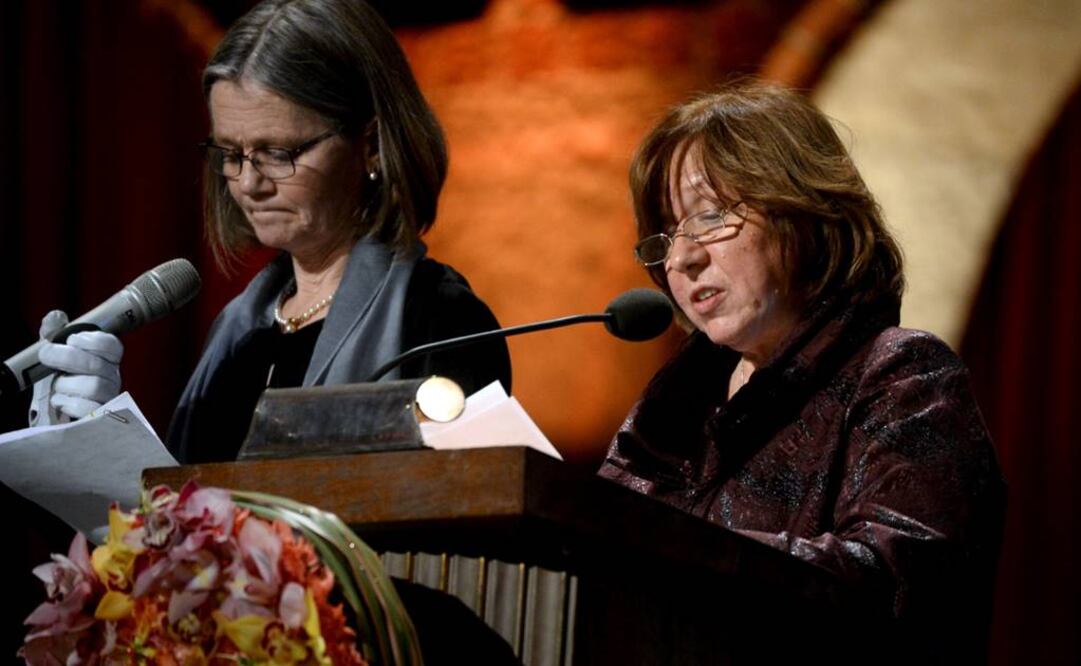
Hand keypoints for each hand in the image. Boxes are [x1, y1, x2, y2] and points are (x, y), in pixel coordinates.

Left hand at [29, 310, 123, 424]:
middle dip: (67, 357)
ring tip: (57, 386)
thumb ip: (54, 334)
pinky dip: (68, 403)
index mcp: (105, 361)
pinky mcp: (98, 418)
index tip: (72, 339)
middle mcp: (112, 378)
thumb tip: (55, 317)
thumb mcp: (54, 356)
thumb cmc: (60, 384)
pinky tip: (60, 402)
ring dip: (65, 384)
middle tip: (47, 355)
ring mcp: (108, 399)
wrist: (54, 417)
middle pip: (97, 364)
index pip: (112, 346)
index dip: (92, 340)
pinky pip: (88, 409)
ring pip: (93, 386)